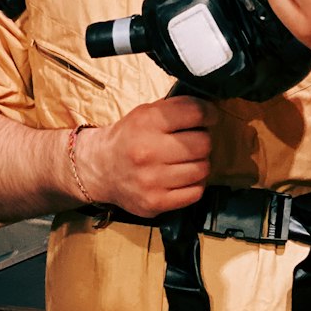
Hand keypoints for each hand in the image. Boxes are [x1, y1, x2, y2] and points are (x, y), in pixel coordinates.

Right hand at [75, 95, 216, 217]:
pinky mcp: (156, 202)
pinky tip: (182, 177)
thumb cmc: (128, 138)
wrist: (100, 169)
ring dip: (199, 163)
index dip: (209, 113)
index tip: (209, 116)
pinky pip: (196, 192)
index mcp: (146, 122)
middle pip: (203, 143)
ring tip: (186, 160)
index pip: (195, 113)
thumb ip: (175, 108)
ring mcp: (152, 180)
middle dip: (202, 140)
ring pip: (203, 169)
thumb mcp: (144, 113)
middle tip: (193, 141)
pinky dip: (194, 184)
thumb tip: (208, 109)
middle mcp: (148, 151)